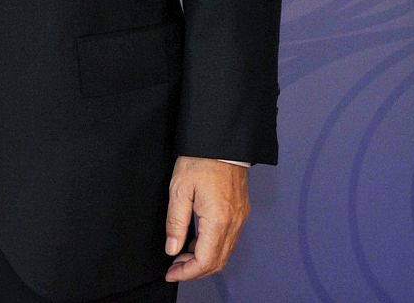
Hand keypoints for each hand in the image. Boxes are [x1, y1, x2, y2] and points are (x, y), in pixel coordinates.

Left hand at [164, 156, 249, 281]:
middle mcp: (234, 223)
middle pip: (218, 262)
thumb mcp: (179, 189)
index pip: (205, 261)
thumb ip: (176, 222)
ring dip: (204, 260)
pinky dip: (213, 247)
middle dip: (195, 271)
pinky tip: (197, 241)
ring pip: (225, 253)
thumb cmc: (201, 160)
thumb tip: (172, 249)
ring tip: (182, 256)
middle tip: (175, 268)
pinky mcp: (241, 211)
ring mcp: (240, 217)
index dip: (187, 273)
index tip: (171, 273)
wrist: (222, 141)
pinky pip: (229, 239)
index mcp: (218, 220)